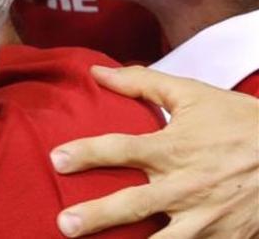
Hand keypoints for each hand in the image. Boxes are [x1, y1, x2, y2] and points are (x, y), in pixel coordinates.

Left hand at [51, 65, 258, 237]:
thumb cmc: (241, 122)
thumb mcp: (193, 95)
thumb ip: (143, 83)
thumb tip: (97, 73)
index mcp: (174, 148)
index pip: (121, 149)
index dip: (86, 153)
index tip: (56, 159)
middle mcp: (186, 185)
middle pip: (134, 204)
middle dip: (97, 216)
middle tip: (63, 225)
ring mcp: (207, 217)